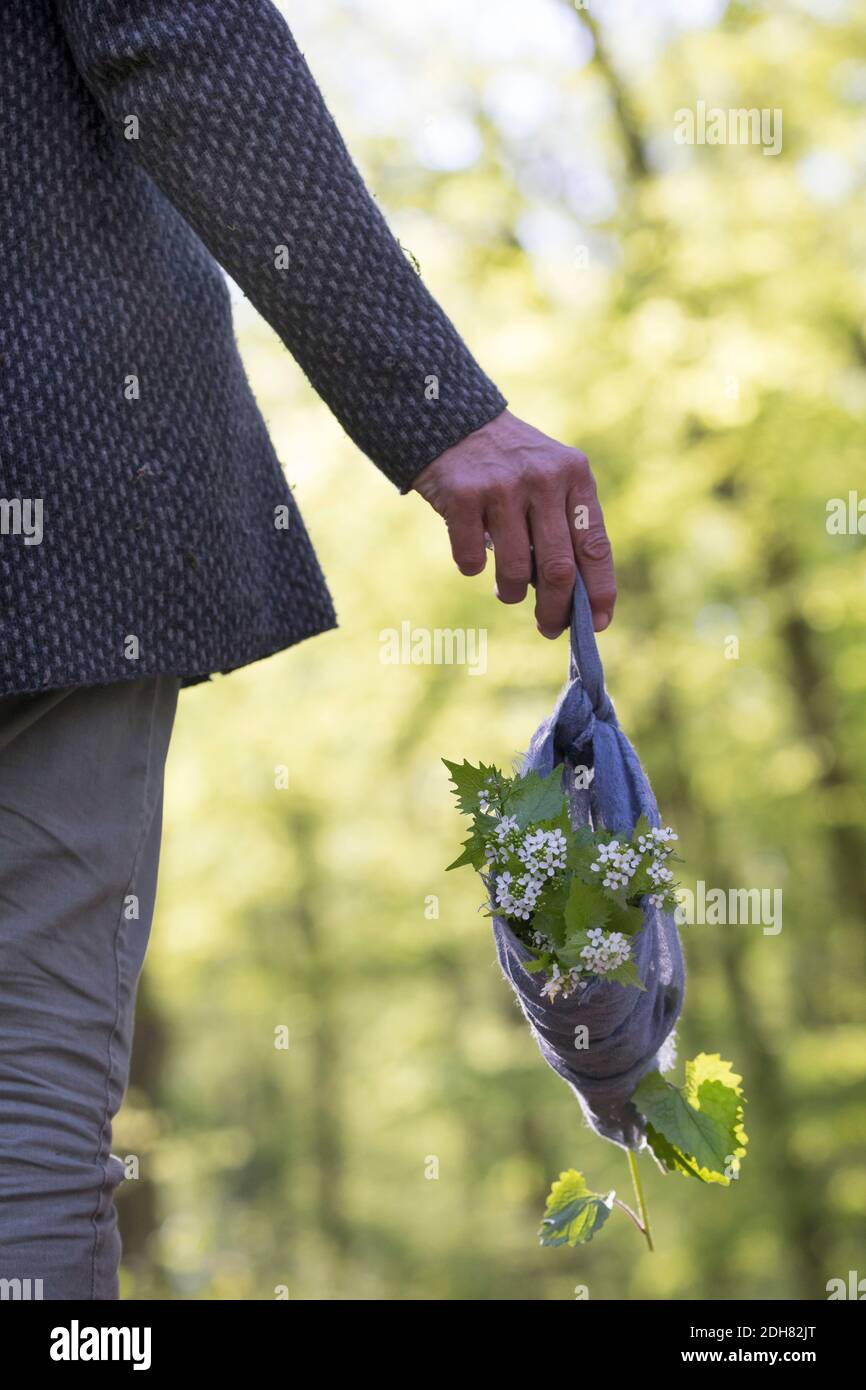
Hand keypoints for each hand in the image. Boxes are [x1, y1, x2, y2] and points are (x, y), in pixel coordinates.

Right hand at [411, 409, 615, 637]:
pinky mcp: (463, 495)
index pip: (595, 545)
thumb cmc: (508, 466)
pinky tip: (472, 551)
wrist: (452, 419)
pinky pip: (472, 560)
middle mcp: (544, 479)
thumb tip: (571, 602)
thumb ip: (563, 529)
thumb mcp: (548, 480)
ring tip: (506, 589)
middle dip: (556, 610)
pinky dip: (472, 568)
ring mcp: (502, 486)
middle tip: (549, 629)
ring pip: (516, 572)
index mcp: (575, 476)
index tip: (596, 624)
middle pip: (559, 570)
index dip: (599, 591)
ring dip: (512, 593)